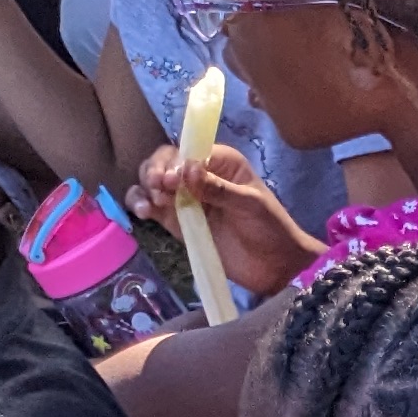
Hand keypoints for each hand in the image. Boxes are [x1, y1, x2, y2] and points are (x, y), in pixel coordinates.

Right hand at [128, 139, 315, 300]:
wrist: (277, 267)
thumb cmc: (272, 229)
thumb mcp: (250, 205)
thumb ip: (218, 188)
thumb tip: (186, 170)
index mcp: (220, 161)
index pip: (186, 149)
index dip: (173, 162)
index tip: (171, 180)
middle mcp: (199, 174)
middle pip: (164, 162)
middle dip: (155, 172)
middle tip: (159, 189)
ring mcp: (186, 198)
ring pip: (152, 182)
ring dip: (145, 188)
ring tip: (151, 204)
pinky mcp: (178, 221)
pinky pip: (152, 206)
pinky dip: (140, 204)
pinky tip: (142, 212)